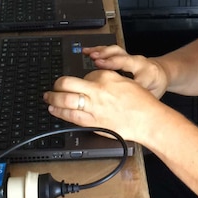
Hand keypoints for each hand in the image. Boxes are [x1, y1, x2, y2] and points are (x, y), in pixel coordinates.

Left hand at [43, 69, 164, 143]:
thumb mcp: (125, 81)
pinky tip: (54, 111)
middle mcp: (97, 90)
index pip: (85, 74)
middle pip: (67, 83)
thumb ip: (108, 80)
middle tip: (53, 87)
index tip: (80, 83)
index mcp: (106, 77)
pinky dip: (60, 113)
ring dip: (53, 99)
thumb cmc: (142, 102)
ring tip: (48, 98)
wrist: (149, 119)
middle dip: (57, 85)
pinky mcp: (94, 122)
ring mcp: (93, 107)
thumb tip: (95, 82)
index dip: (81, 79)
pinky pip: (72, 117)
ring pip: (65, 101)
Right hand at [82, 45, 168, 98]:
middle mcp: (139, 62)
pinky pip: (110, 50)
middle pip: (124, 60)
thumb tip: (127, 110)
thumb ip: (141, 100)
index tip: (112, 86)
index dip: (125, 83)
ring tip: (91, 55)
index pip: (137, 79)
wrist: (159, 72)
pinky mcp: (122, 55)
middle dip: (111, 61)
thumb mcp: (152, 96)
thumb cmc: (155, 85)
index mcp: (148, 74)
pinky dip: (98, 50)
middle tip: (98, 63)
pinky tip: (88, 52)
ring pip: (117, 52)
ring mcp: (130, 57)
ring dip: (103, 53)